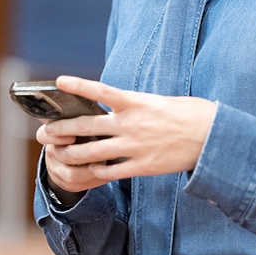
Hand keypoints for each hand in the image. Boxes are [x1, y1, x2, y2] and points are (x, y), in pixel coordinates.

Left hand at [37, 75, 216, 195]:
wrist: (211, 137)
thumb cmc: (188, 114)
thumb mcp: (159, 101)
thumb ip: (134, 104)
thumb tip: (115, 105)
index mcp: (135, 102)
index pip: (100, 91)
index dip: (78, 86)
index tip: (58, 81)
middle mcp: (131, 123)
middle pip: (86, 126)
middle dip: (61, 130)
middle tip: (45, 132)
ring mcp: (134, 146)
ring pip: (92, 152)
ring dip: (71, 154)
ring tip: (59, 154)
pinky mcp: (141, 166)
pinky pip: (110, 171)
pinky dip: (95, 172)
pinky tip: (87, 171)